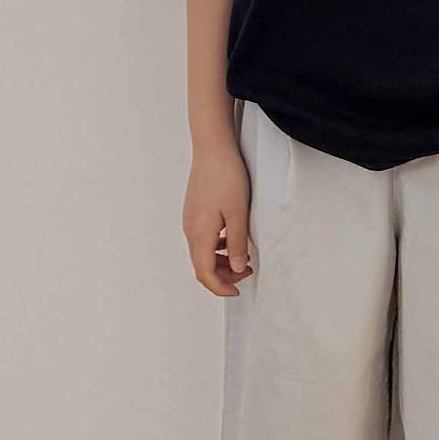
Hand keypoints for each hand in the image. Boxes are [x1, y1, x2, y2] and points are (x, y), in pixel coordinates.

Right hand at [183, 136, 253, 297]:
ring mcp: (190, 220)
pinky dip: (217, 246)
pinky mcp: (194, 211)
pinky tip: (233, 238)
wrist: (212, 148)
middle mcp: (190, 229)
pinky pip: (203, 238)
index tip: (237, 291)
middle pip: (202, 265)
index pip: (205, 273)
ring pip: (202, 252)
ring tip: (245, 257)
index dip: (220, 288)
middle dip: (224, 276)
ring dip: (222, 261)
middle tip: (248, 273)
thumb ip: (237, 244)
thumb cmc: (226, 176)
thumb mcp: (239, 213)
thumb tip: (238, 268)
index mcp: (199, 234)